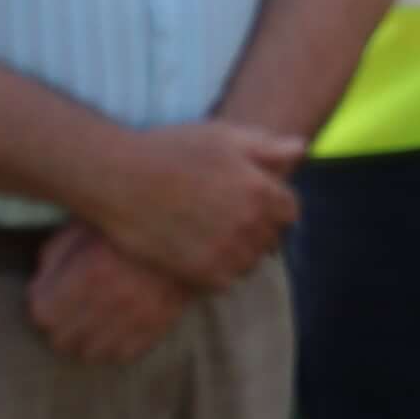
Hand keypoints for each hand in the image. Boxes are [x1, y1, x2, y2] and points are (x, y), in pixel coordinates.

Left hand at [29, 228, 195, 365]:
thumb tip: (38, 286)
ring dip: (84, 340)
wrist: (194, 227)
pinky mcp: (157, 327)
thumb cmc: (129, 226)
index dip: (42, 302)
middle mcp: (112, 302)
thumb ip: (53, 257)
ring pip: (91, 353)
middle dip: (59, 324)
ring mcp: (137, 319)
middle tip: (67, 309)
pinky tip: (113, 328)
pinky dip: (113, 346)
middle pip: (62, 340)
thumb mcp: (85, 227)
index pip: (42, 314)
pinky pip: (123, 354)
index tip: (48, 293)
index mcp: (88, 274)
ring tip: (89, 321)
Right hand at [75, 115, 299, 287]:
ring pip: (250, 263)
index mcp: (260, 190)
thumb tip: (301, 148)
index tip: (254, 202)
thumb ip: (267, 146)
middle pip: (271, 238)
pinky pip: (226, 282)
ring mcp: (225, 251)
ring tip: (213, 236)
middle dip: (258, 229)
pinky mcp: (199, 272)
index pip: (290, 211)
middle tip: (229, 219)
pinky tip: (198, 252)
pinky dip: (218, 271)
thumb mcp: (222, 136)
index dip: (274, 205)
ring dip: (240, 253)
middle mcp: (249, 223)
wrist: (118, 178)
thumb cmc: (170, 151)